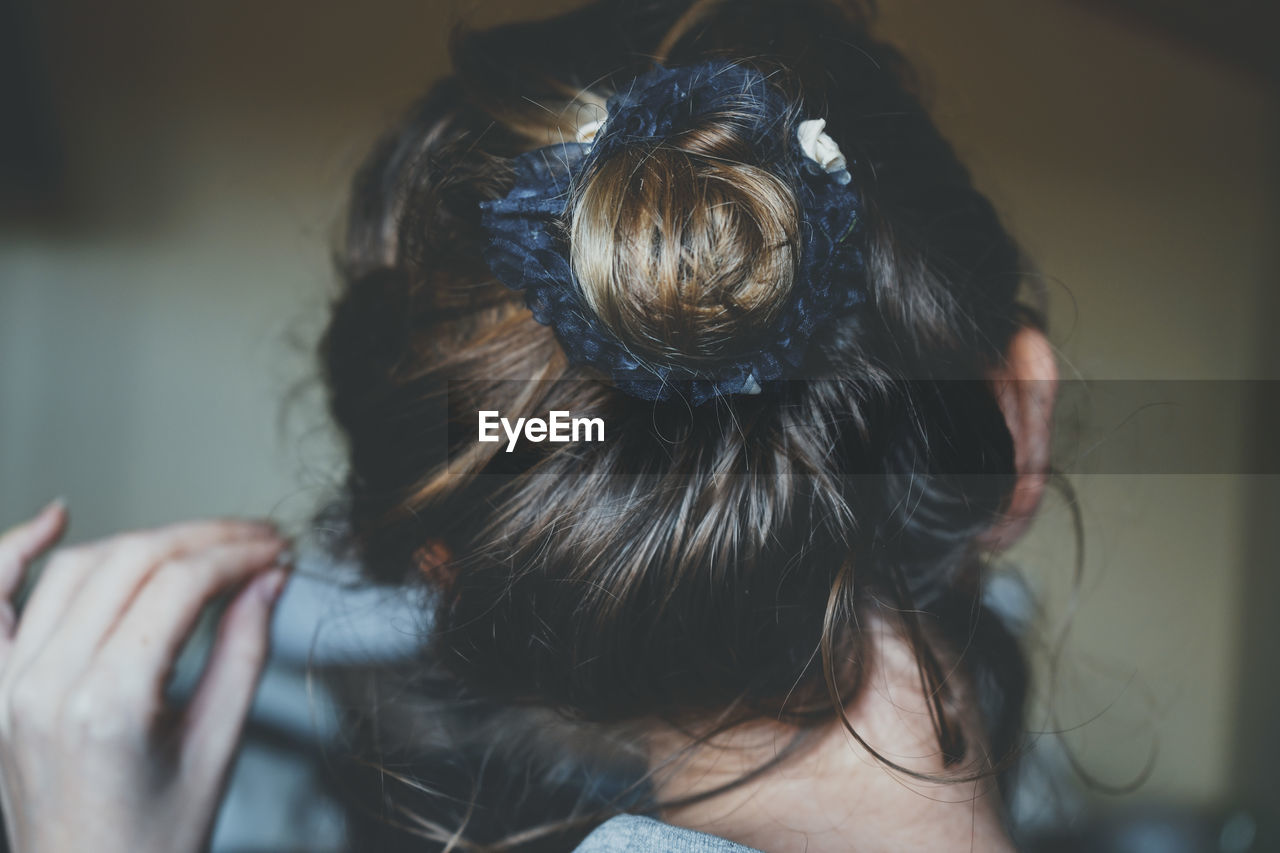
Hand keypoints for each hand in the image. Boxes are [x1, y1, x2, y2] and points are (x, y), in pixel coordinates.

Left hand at [0, 500, 289, 852]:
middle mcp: (45, 686)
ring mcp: (9, 685)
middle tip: (255, 541)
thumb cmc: (150, 845)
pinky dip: (16, 551)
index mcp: (106, 706)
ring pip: (76, 567)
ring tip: (199, 543)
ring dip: (144, 539)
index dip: (237, 554)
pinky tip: (55, 517)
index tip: (275, 551)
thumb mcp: (216, 750)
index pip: (179, 585)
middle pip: (131, 562)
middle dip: (204, 538)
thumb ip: (244, 653)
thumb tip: (270, 581)